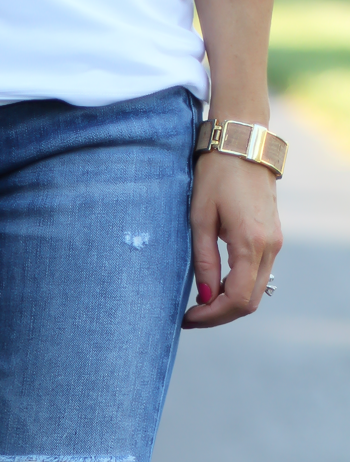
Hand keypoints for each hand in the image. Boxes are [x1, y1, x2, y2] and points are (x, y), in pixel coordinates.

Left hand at [182, 151, 282, 328]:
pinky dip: (237, 287)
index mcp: (251, 243)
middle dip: (219, 315)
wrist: (242, 143)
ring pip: (255, 291)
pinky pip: (257, 275)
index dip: (212, 316)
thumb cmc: (217, 175)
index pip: (237, 298)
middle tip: (191, 316)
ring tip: (199, 303)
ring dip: (228, 303)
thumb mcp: (200, 219)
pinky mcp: (272, 237)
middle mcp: (269, 246)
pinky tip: (215, 285)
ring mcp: (275, 242)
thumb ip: (204, 261)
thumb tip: (204, 296)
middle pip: (249, 301)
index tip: (188, 318)